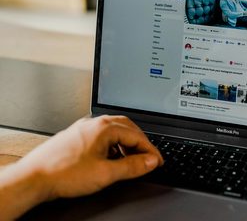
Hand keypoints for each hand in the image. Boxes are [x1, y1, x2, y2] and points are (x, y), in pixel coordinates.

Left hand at [0, 115, 162, 218]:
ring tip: (130, 161)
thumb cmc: (63, 174)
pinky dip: (112, 146)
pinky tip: (110, 159)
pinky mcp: (75, 137)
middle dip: (140, 144)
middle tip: (148, 158)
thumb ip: (133, 166)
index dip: (150, 151)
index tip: (157, 161)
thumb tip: (150, 161)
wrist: (33, 178)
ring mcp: (83, 129)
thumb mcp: (106, 173)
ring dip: (126, 145)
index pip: (137, 136)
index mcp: (104, 127)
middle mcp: (94, 123)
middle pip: (127, 129)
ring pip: (114, 132)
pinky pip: (101, 136)